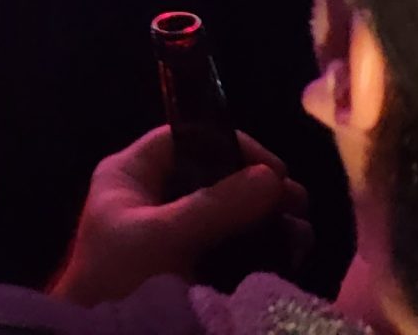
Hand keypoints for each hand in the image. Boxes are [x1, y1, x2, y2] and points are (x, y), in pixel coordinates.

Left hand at [51, 126, 306, 306]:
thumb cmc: (117, 279)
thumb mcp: (161, 236)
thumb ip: (215, 206)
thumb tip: (272, 178)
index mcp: (131, 176)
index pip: (186, 138)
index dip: (231, 145)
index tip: (275, 170)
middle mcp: (153, 198)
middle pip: (215, 177)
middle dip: (258, 189)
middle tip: (298, 206)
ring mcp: (173, 236)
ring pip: (229, 215)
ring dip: (267, 222)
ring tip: (300, 236)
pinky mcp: (190, 270)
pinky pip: (233, 249)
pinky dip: (261, 250)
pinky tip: (289, 256)